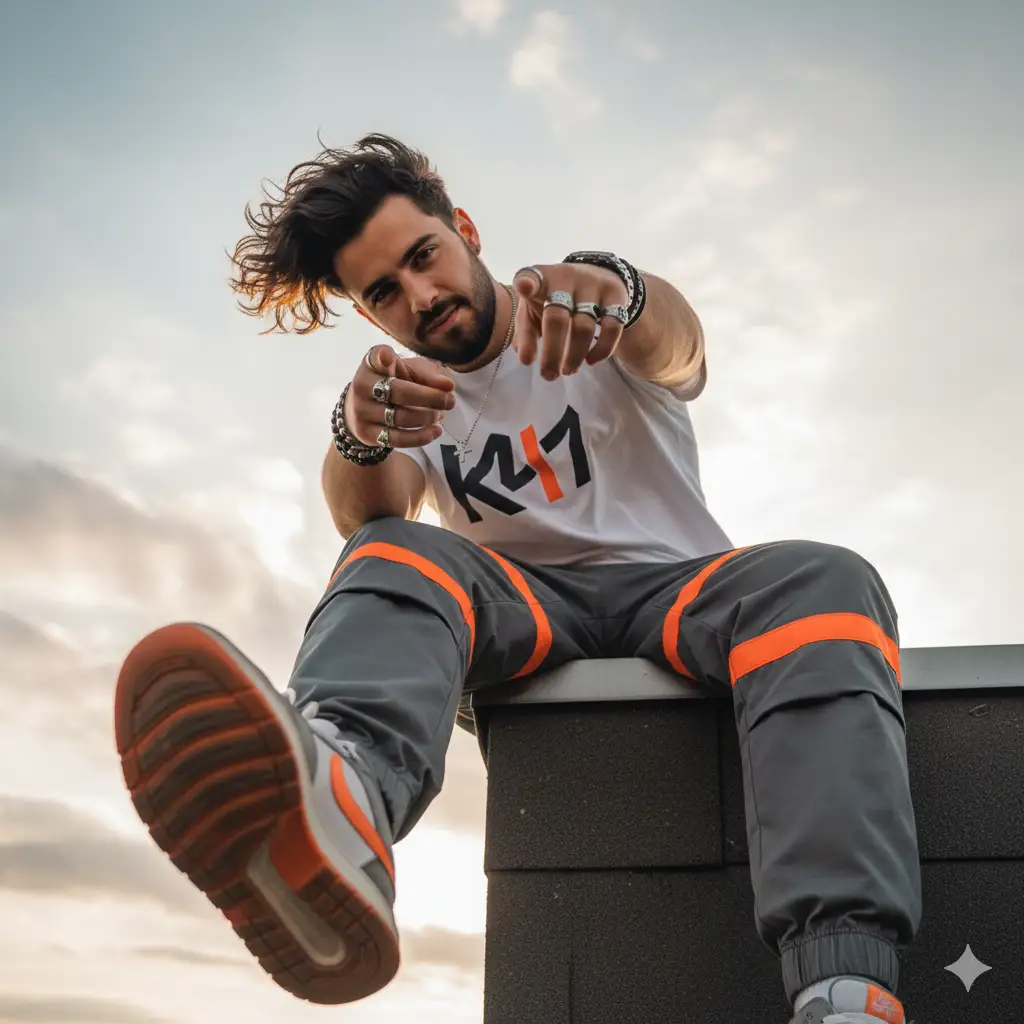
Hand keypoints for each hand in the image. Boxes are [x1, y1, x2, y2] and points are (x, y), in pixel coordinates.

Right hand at [346, 344, 455, 447]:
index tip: (390, 358)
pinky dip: (421, 436)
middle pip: (398, 392)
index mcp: (372, 365)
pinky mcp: (367, 434)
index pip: (375, 357)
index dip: (382, 357)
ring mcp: (362, 412)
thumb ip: (428, 374)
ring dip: (427, 417)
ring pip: (400, 417)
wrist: (366, 409)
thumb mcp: (410, 371)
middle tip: (450, 400)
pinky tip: (436, 430)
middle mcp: (362, 386)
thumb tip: (448, 386)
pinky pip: (397, 439)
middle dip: (430, 397)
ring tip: (440, 414)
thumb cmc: (395, 383)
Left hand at [511, 263, 628, 379]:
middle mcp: (566, 277)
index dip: (527, 282)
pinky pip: (612, 327)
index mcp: (541, 279)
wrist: (595, 276)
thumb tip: (527, 360)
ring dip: (574, 356)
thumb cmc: (554, 299)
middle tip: (548, 376)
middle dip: (551, 352)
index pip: (531, 277)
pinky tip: (591, 361)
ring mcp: (593, 285)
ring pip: (584, 327)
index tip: (524, 287)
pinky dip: (602, 349)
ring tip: (567, 371)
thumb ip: (525, 334)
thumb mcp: (534, 310)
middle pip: (557, 317)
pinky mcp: (616, 295)